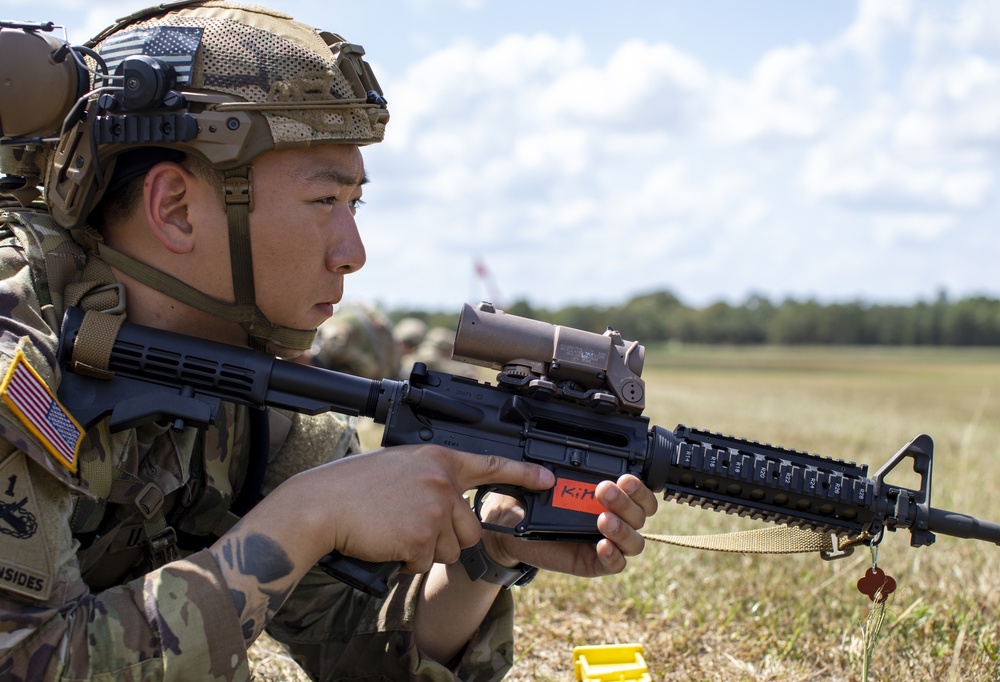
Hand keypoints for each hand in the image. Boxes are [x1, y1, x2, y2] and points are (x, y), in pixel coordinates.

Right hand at [261, 445, 555, 573]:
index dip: (524, 474)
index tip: (547, 479)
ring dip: (426, 551)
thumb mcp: (401, 466)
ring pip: (451, 550)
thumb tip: (454, 502)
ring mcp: (435, 509)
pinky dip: (407, 563)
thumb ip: (433, 478)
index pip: (492, 464)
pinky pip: (426, 564)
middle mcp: (443, 481)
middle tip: (412, 527)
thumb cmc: (354, 486)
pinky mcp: (422, 536)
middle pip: (471, 530)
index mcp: (439, 459)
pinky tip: (388, 543)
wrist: (323, 504)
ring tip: (396, 531)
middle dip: (447, 539)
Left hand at [479, 474, 657, 576]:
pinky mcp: (593, 563)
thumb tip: (548, 474)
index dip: (640, 488)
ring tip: (602, 519)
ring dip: (623, 529)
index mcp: (611, 497)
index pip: (642, 496)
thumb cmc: (533, 498)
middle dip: (626, 502)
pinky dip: (613, 556)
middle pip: (640, 516)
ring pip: (635, 542)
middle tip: (604, 490)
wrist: (511, 523)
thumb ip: (550, 472)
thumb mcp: (545, 480)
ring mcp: (606, 542)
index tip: (624, 477)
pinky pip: (615, 565)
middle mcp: (615, 519)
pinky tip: (602, 545)